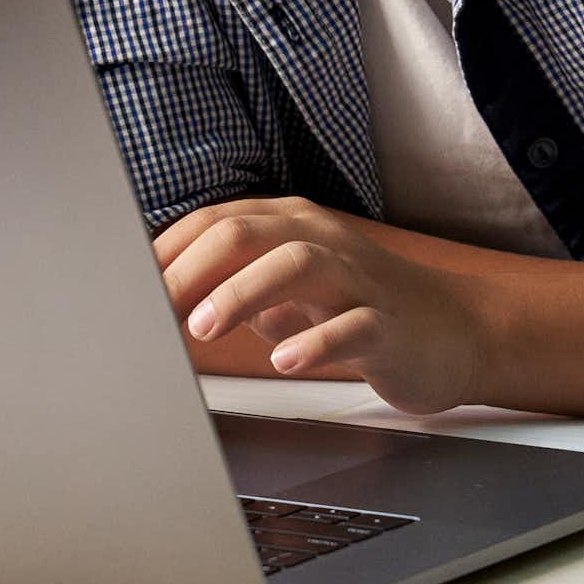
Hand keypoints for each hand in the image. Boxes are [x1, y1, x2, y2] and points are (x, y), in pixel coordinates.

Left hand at [156, 197, 488, 415]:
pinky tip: (286, 360)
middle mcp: (322, 241)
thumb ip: (233, 290)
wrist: (456, 332)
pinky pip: (353, 325)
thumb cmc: (360, 309)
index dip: (167, 253)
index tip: (128, 288)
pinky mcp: (390, 324)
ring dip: (243, 292)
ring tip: (206, 328)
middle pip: (246, 233)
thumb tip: (163, 303)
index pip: (215, 222)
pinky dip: (315, 341)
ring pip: (298, 263)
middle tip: (155, 311)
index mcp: (290, 226)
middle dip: (191, 270)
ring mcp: (358, 280)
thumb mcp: (287, 294)